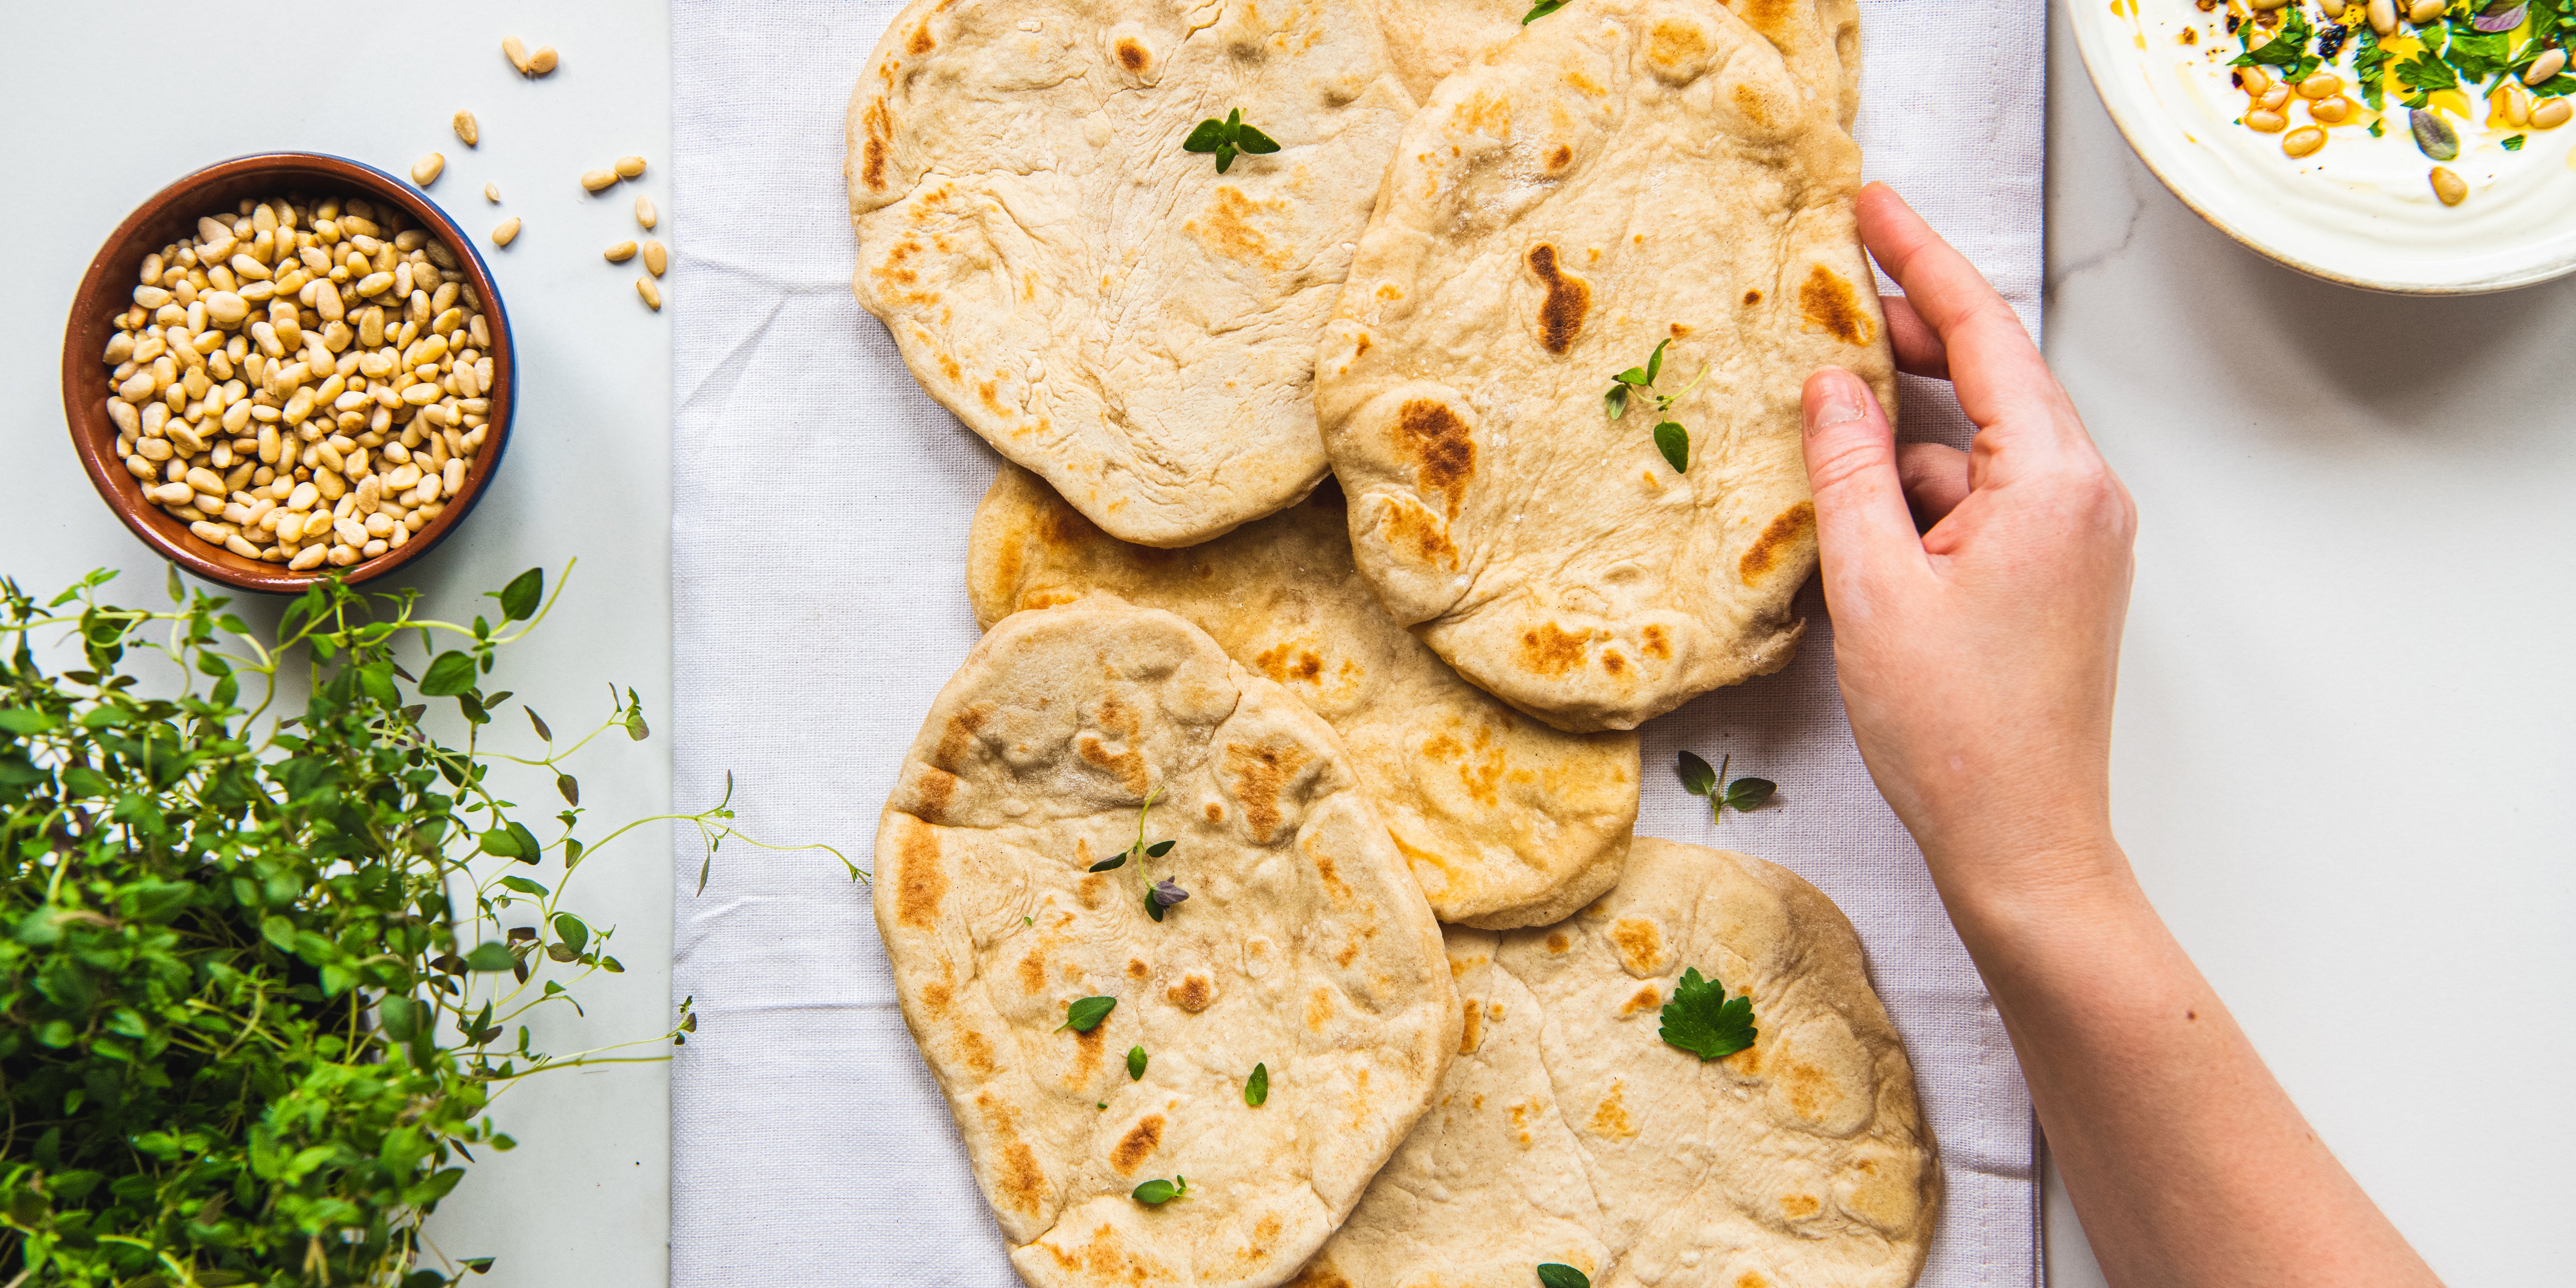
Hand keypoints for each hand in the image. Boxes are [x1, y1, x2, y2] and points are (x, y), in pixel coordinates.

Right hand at [1800, 183, 2137, 918]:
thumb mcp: (1874, 587)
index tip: (1873, 206)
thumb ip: (1847, 471)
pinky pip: (1981, 496)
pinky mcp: (2055, 573)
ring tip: (1824, 426)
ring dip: (1904, 429)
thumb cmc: (1957, 734)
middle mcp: (2082, 494)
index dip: (1922, 260)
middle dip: (1912, 332)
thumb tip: (1829, 386)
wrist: (2024, 846)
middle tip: (1838, 287)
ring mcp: (2075, 535)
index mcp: (2050, 481)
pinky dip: (1919, 490)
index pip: (1984, 333)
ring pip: (1977, 442)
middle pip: (1991, 376)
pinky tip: (1857, 514)